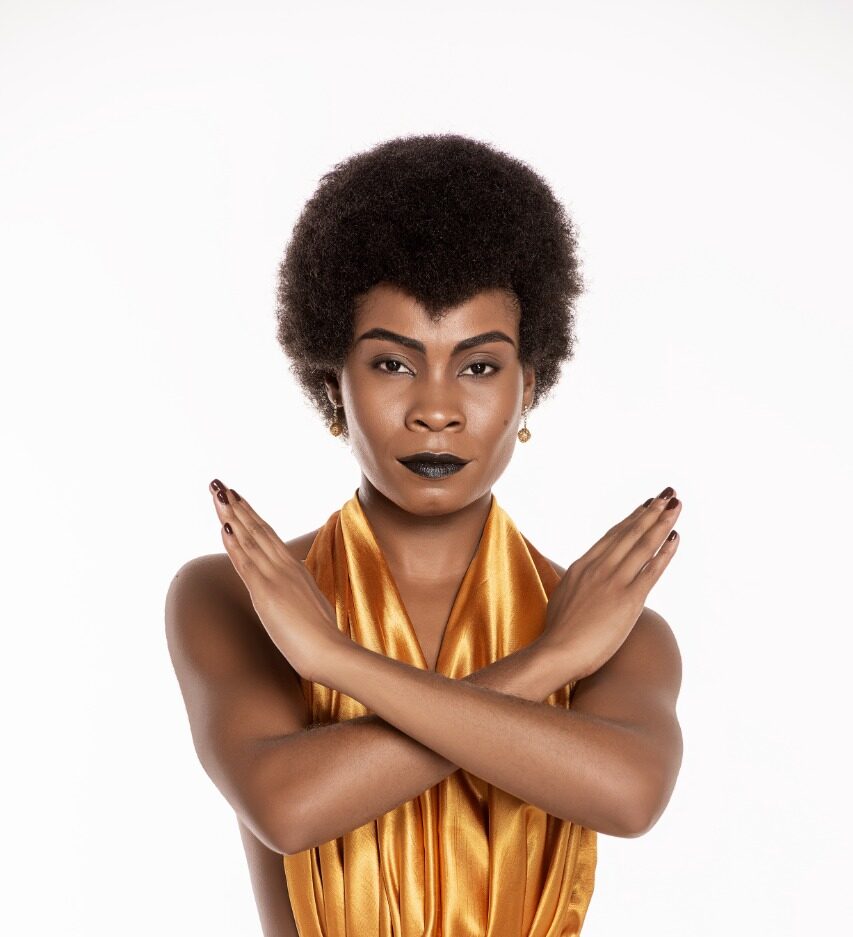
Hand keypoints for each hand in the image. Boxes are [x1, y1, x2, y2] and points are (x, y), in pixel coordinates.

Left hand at [208, 478, 351, 681]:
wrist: (329, 651)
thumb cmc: (321, 637)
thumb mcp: (311, 605)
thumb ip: (301, 589)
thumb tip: (296, 579)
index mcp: (295, 570)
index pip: (268, 536)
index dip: (251, 516)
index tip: (238, 498)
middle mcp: (285, 567)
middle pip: (257, 529)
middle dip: (237, 505)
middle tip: (220, 484)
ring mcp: (275, 577)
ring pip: (250, 538)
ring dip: (231, 514)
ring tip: (217, 492)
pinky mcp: (266, 591)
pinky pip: (246, 561)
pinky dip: (234, 542)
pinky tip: (224, 525)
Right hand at [540, 487, 681, 680]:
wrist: (557, 651)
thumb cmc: (557, 633)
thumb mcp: (561, 598)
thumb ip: (573, 584)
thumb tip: (575, 581)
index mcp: (582, 566)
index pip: (612, 537)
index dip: (631, 520)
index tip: (644, 506)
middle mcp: (599, 568)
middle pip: (630, 533)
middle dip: (650, 512)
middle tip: (666, 495)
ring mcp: (614, 581)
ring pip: (643, 545)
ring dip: (661, 523)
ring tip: (675, 505)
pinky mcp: (629, 598)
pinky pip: (652, 570)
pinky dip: (665, 552)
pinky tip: (676, 538)